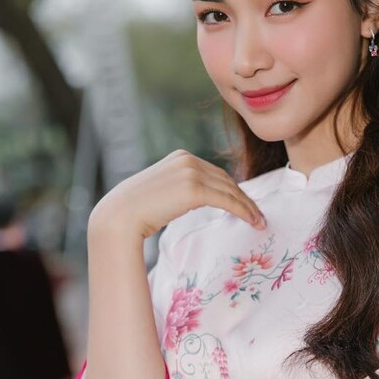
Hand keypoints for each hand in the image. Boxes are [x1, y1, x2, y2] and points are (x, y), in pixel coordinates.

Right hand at [88, 149, 266, 241]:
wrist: (120, 215)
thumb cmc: (135, 209)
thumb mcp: (161, 189)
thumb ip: (180, 187)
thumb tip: (194, 198)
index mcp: (181, 157)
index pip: (215, 172)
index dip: (232, 189)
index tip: (245, 203)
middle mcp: (189, 160)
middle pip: (226, 179)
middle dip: (244, 197)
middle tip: (258, 214)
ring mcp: (192, 172)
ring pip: (230, 190)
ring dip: (248, 206)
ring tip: (259, 220)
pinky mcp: (195, 189)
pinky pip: (227, 201)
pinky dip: (244, 211)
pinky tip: (253, 221)